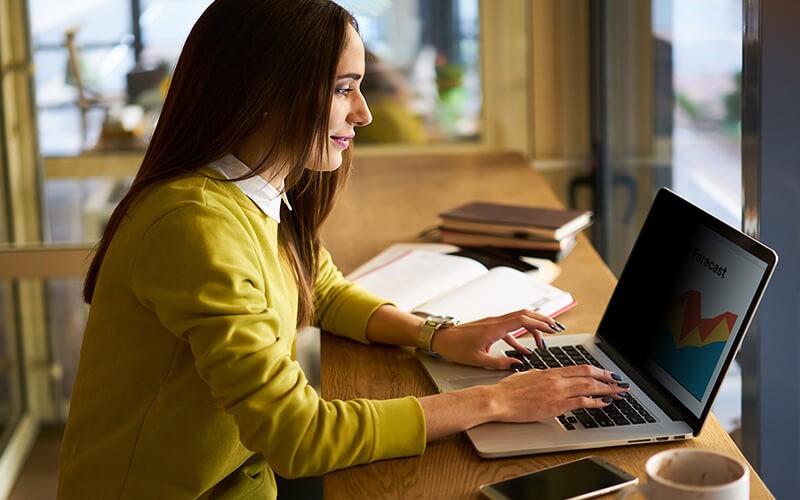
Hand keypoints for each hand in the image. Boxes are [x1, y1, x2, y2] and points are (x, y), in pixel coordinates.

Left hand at [430, 308, 561, 369]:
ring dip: (533, 327)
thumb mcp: (477, 360)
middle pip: (525, 314)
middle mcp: (496, 322)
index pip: (523, 320)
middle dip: (542, 320)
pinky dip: (520, 337)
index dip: (540, 323)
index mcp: (494, 328)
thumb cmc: (454, 347)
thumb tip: (516, 366)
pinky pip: (510, 329)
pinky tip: (525, 350)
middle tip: (556, 329)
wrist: (440, 338)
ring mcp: (493, 323)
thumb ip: (499, 364)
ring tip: (543, 342)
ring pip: (519, 319)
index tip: (552, 330)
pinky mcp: (490, 327)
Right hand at [489, 365, 627, 422]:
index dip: (598, 370)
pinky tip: (605, 403)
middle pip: (589, 375)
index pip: (581, 368)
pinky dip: (596, 401)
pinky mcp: (556, 405)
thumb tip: (550, 377)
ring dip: (608, 389)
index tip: (608, 374)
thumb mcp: (528, 376)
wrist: (498, 399)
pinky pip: (582, 402)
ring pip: (589, 386)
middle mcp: (556, 379)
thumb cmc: (508, 390)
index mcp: (550, 371)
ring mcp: (557, 392)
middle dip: (608, 379)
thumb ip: (542, 376)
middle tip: (621, 382)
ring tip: (619, 392)